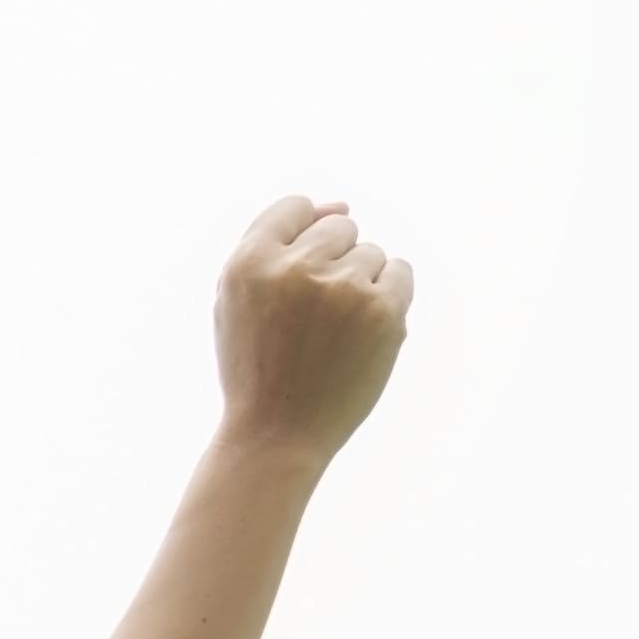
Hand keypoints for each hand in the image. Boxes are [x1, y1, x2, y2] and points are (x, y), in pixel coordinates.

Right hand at [212, 195, 412, 464]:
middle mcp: (295, 269)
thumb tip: (341, 203)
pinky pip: (400, 273)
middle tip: (312, 316)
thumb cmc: (256, 365)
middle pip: (340, 226)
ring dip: (360, 284)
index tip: (297, 274)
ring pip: (371, 252)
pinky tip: (361, 333)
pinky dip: (387, 298)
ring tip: (333, 332)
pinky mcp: (383, 311)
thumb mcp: (239, 301)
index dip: (299, 237)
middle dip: (333, 260)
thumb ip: (275, 246)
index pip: (294, 208)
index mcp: (247, 263)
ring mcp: (342, 289)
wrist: (276, 435)